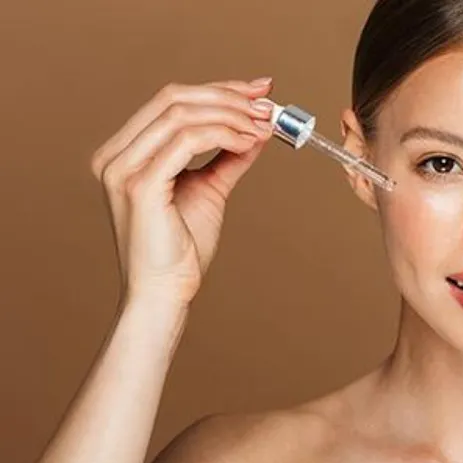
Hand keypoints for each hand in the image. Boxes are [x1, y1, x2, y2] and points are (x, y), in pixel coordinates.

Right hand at [91, 78, 274, 304]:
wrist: (166, 293)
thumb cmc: (180, 250)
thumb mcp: (209, 189)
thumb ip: (227, 157)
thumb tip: (255, 128)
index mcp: (124, 152)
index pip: (170, 101)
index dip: (218, 89)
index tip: (259, 91)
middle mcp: (115, 155)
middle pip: (173, 98)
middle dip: (228, 96)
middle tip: (267, 106)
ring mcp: (122, 168)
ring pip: (180, 114)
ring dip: (231, 115)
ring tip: (263, 127)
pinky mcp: (140, 184)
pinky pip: (186, 141)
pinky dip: (223, 134)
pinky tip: (248, 143)